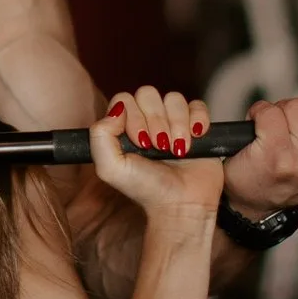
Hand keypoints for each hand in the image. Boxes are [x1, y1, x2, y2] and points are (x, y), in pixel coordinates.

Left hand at [89, 87, 223, 220]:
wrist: (180, 204)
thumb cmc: (145, 188)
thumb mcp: (110, 168)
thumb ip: (100, 135)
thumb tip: (116, 110)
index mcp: (125, 127)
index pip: (124, 99)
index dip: (133, 117)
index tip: (140, 143)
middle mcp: (148, 120)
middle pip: (149, 94)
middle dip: (156, 121)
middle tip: (159, 147)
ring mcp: (173, 121)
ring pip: (174, 99)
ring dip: (177, 125)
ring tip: (177, 150)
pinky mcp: (196, 126)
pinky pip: (197, 105)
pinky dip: (197, 121)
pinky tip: (195, 140)